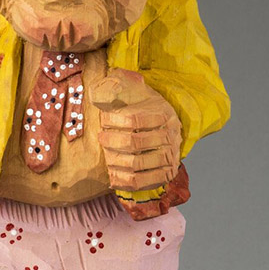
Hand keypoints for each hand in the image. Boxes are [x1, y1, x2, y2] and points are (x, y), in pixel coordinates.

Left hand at [93, 70, 181, 191]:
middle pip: (134, 143)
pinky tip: (112, 174)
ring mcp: (170, 157)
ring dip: (114, 160)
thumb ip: (114, 88)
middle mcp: (170, 136)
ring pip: (135, 164)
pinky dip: (122, 179)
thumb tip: (97, 95)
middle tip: (102, 138)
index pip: (133, 119)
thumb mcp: (131, 90)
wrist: (162, 129)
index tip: (103, 119)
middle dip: (112, 141)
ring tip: (107, 155)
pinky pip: (140, 182)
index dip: (113, 121)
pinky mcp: (165, 174)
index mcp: (164, 114)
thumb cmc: (141, 109)